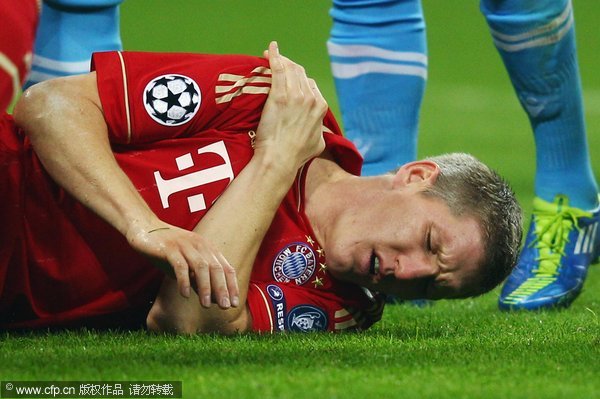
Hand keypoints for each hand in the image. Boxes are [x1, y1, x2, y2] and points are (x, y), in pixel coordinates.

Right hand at [126, 220, 238, 308]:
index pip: (226, 268)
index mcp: (207, 248)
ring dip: (205, 287)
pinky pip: (180, 265)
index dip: (232, 286)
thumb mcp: (186, 267)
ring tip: (206, 305)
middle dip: (222, 289)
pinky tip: (185, 294)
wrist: (144, 228)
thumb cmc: (167, 251)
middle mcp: (199, 245)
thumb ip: (199, 281)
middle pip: (216, 268)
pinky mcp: (169, 247)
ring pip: (201, 267)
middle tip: (225, 307)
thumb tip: (214, 300)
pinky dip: (184, 281)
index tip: (235, 303)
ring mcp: (184, 245)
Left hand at [254, 41, 326, 173]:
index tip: (288, 77)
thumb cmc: (296, 155)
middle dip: (288, 65)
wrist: (280, 158)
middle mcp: (311, 98)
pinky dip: (274, 56)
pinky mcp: (280, 96)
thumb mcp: (318, 144)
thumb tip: (320, 133)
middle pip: (300, 73)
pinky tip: (269, 49)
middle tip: (276, 62)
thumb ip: (320, 132)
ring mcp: (296, 96)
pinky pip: (278, 69)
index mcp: (320, 106)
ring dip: (280, 59)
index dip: (298, 78)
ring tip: (269, 55)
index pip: (310, 83)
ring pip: (290, 68)